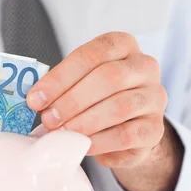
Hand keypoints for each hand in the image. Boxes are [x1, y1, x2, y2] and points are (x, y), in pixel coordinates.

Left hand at [27, 32, 167, 168]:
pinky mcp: (155, 129)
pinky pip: (127, 135)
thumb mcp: (79, 84)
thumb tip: (35, 100)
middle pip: (108, 78)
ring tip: (61, 132)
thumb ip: (62, 86)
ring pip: (119, 106)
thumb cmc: (97, 100)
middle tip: (47, 119)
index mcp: (123, 45)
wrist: (128, 131)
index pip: (92, 54)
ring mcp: (154, 97)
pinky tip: (81, 145)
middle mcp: (144, 66)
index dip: (60, 77)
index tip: (35, 98)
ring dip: (84, 122)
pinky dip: (99, 141)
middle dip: (71, 101)